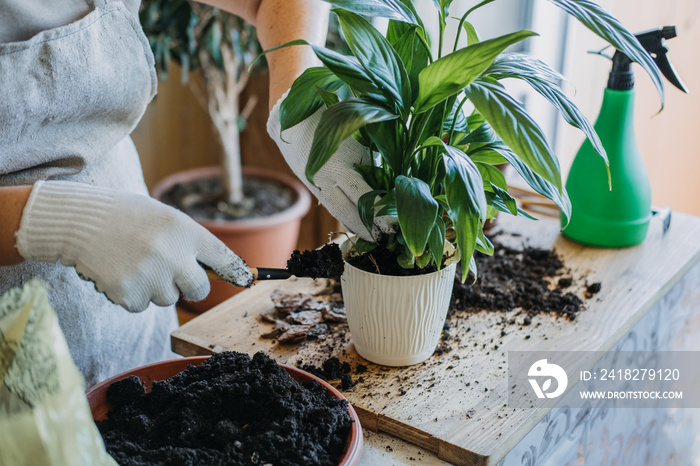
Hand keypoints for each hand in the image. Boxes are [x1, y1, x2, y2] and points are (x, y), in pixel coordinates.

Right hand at [16, 181, 252, 311]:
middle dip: (189, 285)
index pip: (222, 257)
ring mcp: (151, 275)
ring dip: (155, 287)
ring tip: (134, 262)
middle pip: (199, 289)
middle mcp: (173, 254)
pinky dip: (132, 295)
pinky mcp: (129, 293)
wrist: (79, 221)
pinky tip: (119, 272)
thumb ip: (190, 242)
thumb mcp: (165, 218)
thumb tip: (216, 272)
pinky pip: (142, 305)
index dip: (237, 272)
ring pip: (168, 298)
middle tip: (168, 270)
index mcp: (184, 230)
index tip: (246, 280)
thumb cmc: (127, 217)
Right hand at [267, 93, 396, 240]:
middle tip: (387, 238)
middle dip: (371, 227)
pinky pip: (330, 205)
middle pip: (353, 210)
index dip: (381, 214)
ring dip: (356, 226)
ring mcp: (318, 182)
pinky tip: (355, 225)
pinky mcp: (311, 184)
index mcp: (343, 161)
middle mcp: (329, 176)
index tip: (395, 225)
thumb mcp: (358, 135)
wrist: (293, 115)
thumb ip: (372, 159)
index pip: (366, 196)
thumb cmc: (333, 118)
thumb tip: (392, 181)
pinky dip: (343, 216)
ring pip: (339, 212)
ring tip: (373, 237)